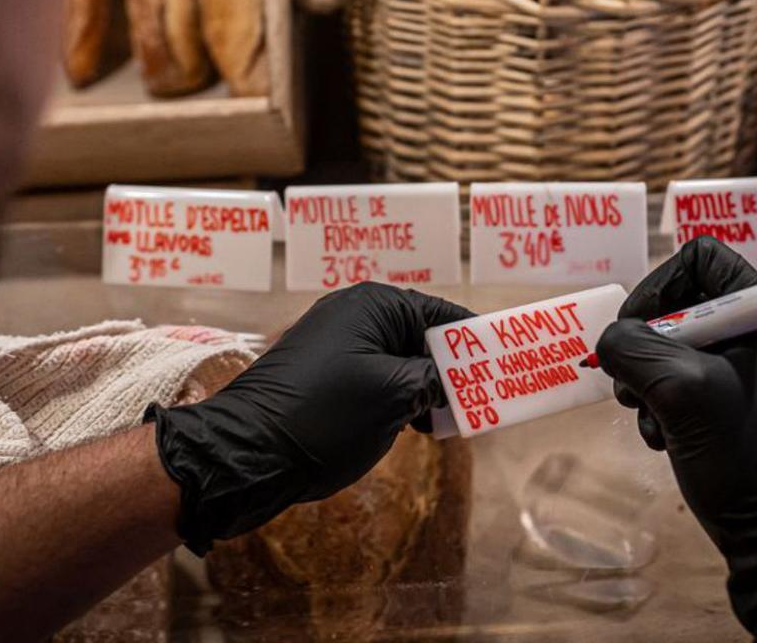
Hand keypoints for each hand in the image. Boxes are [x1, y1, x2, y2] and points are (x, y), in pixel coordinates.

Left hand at [147, 282, 470, 554]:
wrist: (247, 451)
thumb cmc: (324, 415)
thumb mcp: (395, 395)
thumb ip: (433, 378)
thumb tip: (450, 379)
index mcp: (374, 305)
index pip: (443, 313)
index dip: (478, 339)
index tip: (509, 362)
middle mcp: (355, 314)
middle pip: (422, 335)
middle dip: (453, 368)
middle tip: (485, 401)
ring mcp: (336, 343)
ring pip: (400, 359)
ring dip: (427, 387)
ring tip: (452, 420)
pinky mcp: (324, 373)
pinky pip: (376, 375)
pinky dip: (400, 397)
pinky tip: (416, 426)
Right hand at [596, 238, 756, 642]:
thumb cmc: (751, 459)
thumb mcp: (684, 392)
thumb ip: (637, 349)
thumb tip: (612, 340)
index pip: (701, 258)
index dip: (659, 283)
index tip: (635, 328)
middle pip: (681, 304)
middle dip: (646, 343)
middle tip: (630, 383)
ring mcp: (752, 375)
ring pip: (676, 349)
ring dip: (649, 382)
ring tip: (649, 421)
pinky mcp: (740, 411)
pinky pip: (686, 387)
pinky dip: (663, 408)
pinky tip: (662, 441)